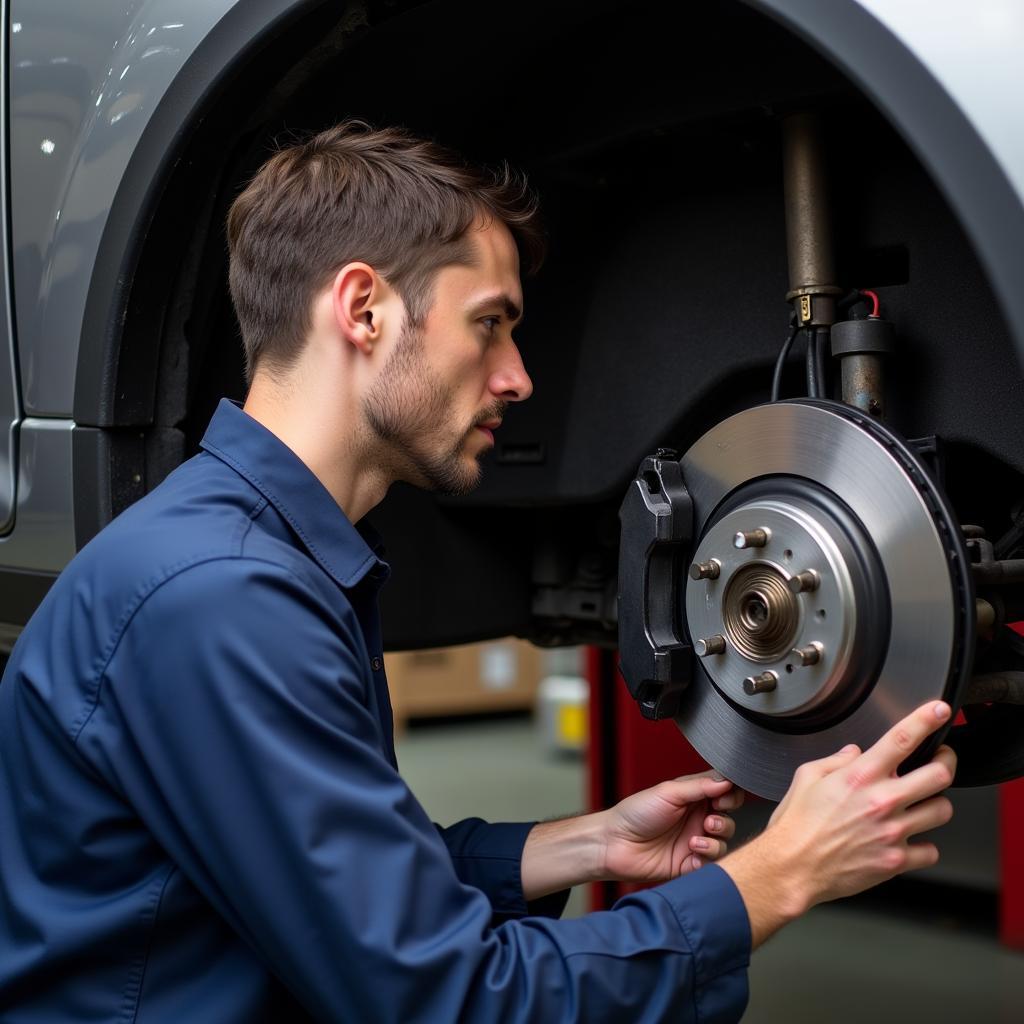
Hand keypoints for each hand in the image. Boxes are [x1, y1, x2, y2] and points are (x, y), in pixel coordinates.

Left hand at [598, 770, 744, 882]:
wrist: (615, 843)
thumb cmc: (636, 813)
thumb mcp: (668, 792)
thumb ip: (700, 786)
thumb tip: (727, 780)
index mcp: (692, 797)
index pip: (724, 794)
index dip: (730, 795)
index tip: (722, 798)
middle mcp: (696, 819)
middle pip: (728, 819)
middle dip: (724, 820)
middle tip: (709, 820)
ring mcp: (694, 841)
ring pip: (723, 842)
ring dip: (716, 840)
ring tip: (697, 838)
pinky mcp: (690, 864)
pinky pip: (712, 864)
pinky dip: (707, 857)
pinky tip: (692, 851)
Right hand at [720, 700, 955, 946]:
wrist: (792, 867)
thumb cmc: (796, 825)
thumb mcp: (806, 778)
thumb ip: (834, 760)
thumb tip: (853, 754)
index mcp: (859, 776)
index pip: (902, 739)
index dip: (926, 720)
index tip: (940, 711)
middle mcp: (881, 801)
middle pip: (939, 774)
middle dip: (945, 763)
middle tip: (941, 761)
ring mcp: (893, 832)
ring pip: (942, 810)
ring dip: (935, 804)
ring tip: (922, 803)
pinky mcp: (896, 861)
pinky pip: (930, 850)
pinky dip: (923, 845)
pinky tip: (908, 840)